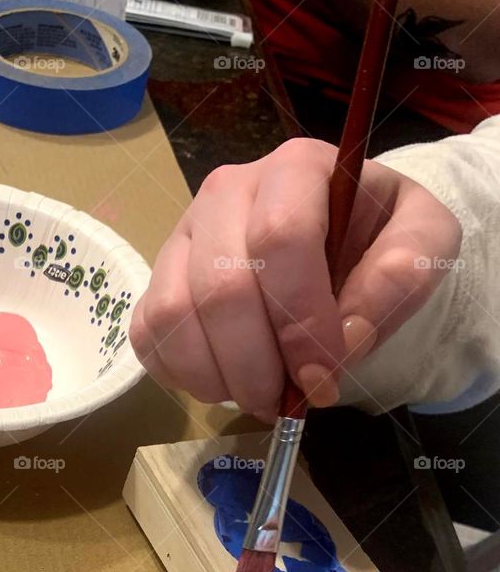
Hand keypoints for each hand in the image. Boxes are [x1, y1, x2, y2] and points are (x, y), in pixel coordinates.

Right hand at [130, 138, 461, 420]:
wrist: (340, 245)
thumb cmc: (377, 241)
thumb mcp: (423, 244)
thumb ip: (402, 277)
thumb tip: (349, 336)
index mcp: (295, 169)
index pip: (280, 238)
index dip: (300, 322)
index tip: (324, 378)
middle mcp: (225, 192)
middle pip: (220, 286)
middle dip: (257, 364)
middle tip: (289, 402)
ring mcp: (181, 237)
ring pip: (174, 315)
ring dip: (218, 376)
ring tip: (259, 395)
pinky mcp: (156, 281)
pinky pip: (148, 336)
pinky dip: (183, 375)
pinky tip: (225, 382)